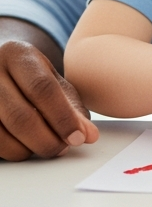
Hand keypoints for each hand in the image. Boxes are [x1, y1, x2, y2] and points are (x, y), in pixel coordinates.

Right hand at [0, 33, 99, 159]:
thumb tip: (89, 136)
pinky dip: (12, 151)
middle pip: (20, 115)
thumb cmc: (33, 76)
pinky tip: (26, 147)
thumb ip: (73, 108)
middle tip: (64, 148)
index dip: (62, 117)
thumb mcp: (55, 82)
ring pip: (1, 133)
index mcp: (17, 55)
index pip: (42, 88)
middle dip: (47, 140)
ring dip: (28, 149)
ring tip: (48, 147)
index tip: (78, 137)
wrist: (0, 66)